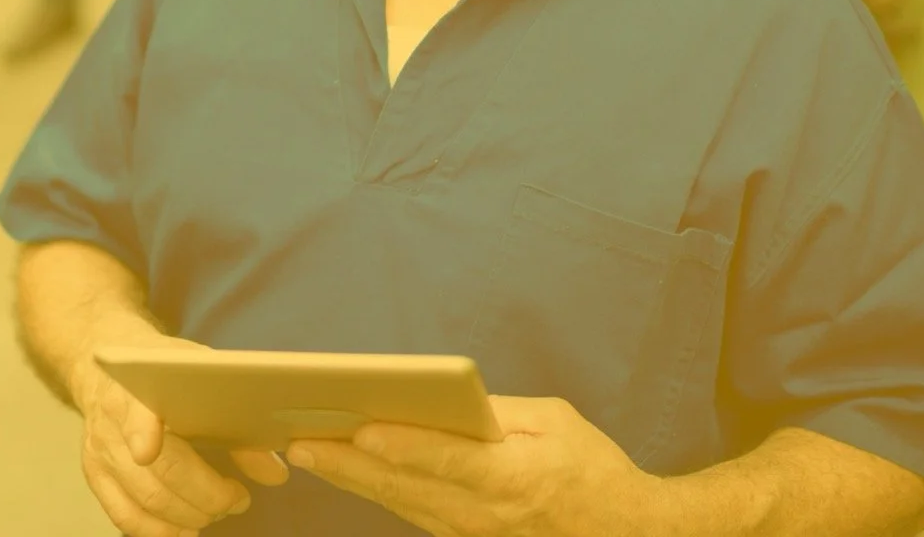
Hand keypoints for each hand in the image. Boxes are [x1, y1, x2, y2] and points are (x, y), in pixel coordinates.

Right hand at [73, 336, 289, 536]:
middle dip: (202, 496)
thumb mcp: (200, 375)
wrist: (108, 369)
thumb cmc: (164, 371)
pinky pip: (124, 517)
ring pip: (142, 502)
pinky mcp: (95, 477)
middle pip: (155, 474)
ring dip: (186, 516)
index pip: (136, 414)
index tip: (148, 451)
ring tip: (217, 513)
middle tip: (237, 500)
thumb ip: (236, 422)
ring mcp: (99, 453)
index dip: (142, 433)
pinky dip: (157, 530)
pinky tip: (184, 529)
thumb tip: (275, 475)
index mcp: (138, 388)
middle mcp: (111, 423)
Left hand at [285, 396, 663, 536]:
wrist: (622, 533)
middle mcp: (485, 514)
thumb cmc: (590, 467)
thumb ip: (499, 412)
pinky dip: (377, 492)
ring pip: (400, 504)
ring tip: (309, 453)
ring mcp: (472, 534)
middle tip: (302, 443)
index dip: (403, 447)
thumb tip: (448, 400)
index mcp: (512, 478)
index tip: (361, 431)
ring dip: (352, 480)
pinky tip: (347, 473)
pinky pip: (413, 514)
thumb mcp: (554, 421)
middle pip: (407, 488)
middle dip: (350, 465)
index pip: (446, 461)